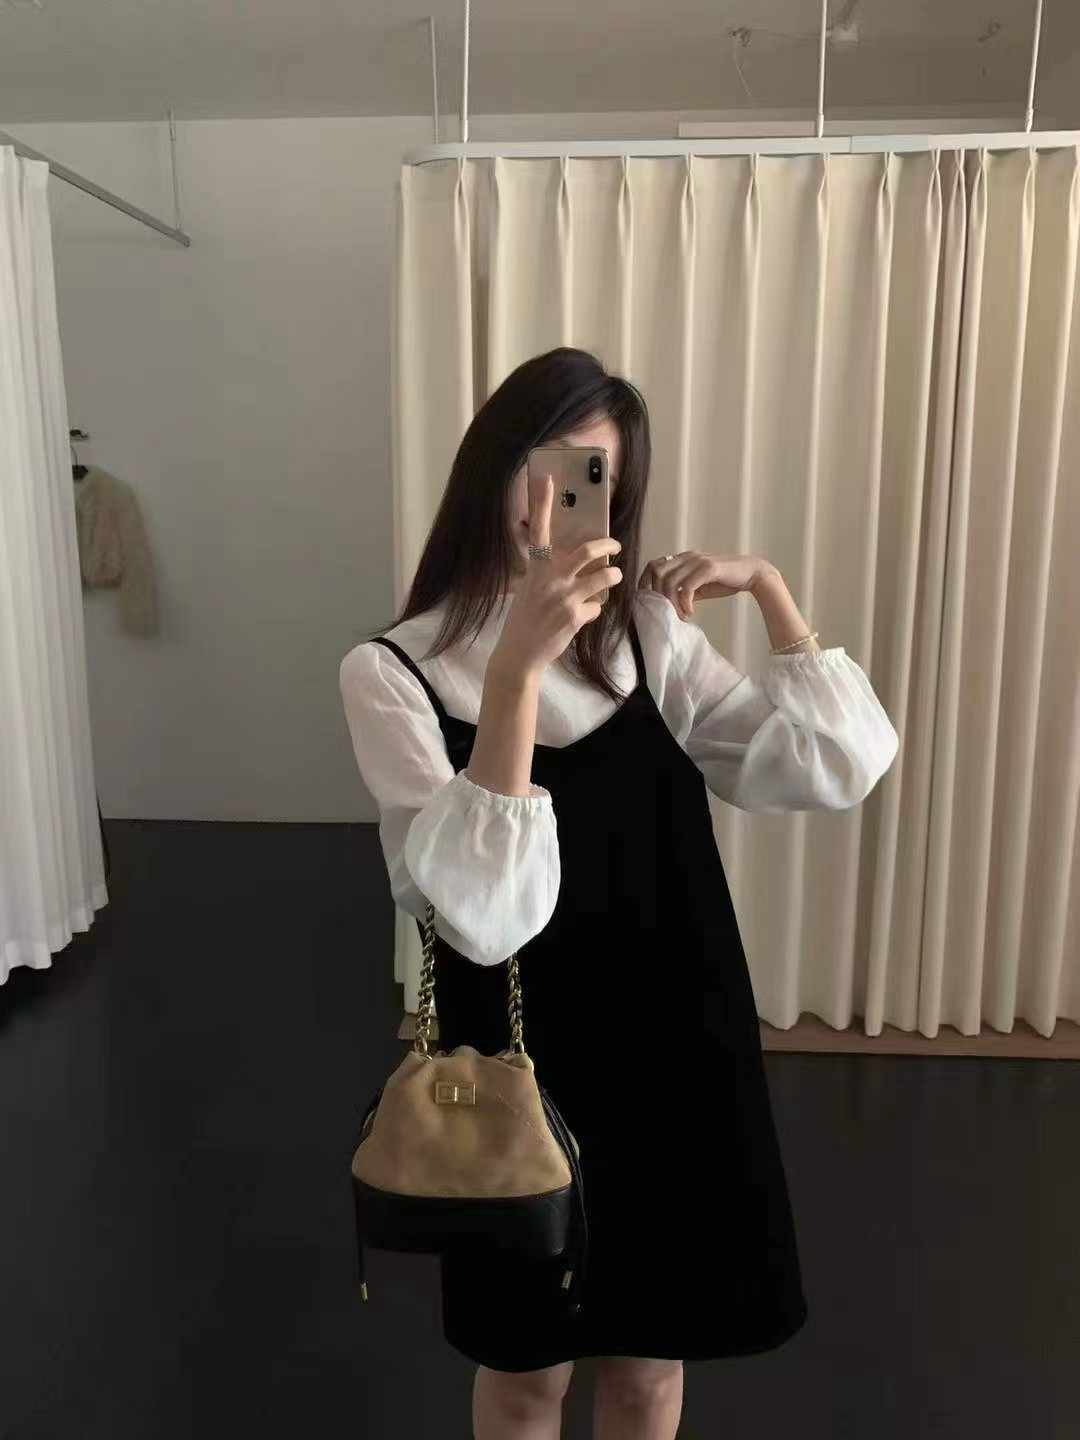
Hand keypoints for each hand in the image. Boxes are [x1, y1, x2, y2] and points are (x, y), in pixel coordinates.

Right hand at [493, 472, 622, 677]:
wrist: (519, 653)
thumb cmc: (525, 618)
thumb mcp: (529, 588)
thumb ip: (547, 572)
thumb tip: (574, 559)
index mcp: (536, 568)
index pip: (539, 529)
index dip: (542, 502)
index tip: (547, 478)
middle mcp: (550, 579)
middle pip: (589, 550)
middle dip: (609, 544)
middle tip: (616, 544)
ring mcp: (564, 598)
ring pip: (605, 577)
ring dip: (613, 576)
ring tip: (613, 577)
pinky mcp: (576, 617)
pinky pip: (597, 606)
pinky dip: (594, 610)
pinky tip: (583, 616)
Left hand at [638, 551, 777, 619]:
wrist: (751, 574)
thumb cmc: (724, 581)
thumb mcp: (699, 586)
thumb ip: (683, 591)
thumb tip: (666, 605)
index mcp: (682, 558)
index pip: (653, 565)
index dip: (645, 583)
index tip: (649, 602)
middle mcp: (687, 556)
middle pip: (657, 572)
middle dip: (656, 595)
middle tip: (666, 612)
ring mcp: (698, 561)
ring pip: (669, 580)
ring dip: (671, 602)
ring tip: (680, 615)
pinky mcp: (709, 568)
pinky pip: (687, 586)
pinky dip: (685, 602)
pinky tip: (691, 612)